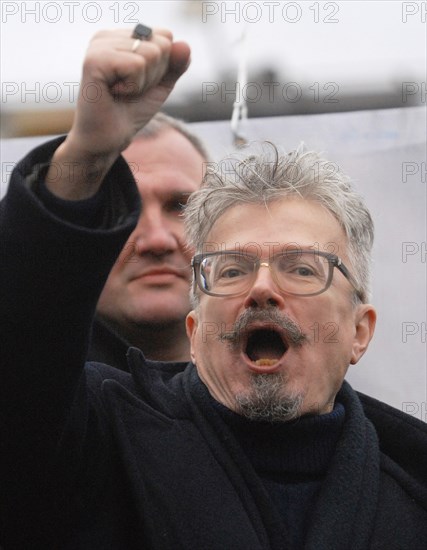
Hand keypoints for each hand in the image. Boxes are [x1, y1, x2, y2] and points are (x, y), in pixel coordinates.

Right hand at [46, 27, 189, 198]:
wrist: (107, 140)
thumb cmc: (129, 112)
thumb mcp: (160, 86)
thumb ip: (175, 64)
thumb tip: (185, 44)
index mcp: (121, 37)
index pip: (165, 37)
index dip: (162, 68)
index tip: (138, 84)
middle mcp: (108, 36)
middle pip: (161, 45)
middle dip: (153, 76)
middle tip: (129, 91)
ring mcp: (99, 46)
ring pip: (151, 54)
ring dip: (142, 83)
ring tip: (121, 93)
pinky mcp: (94, 60)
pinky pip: (136, 65)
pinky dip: (133, 86)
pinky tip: (114, 93)